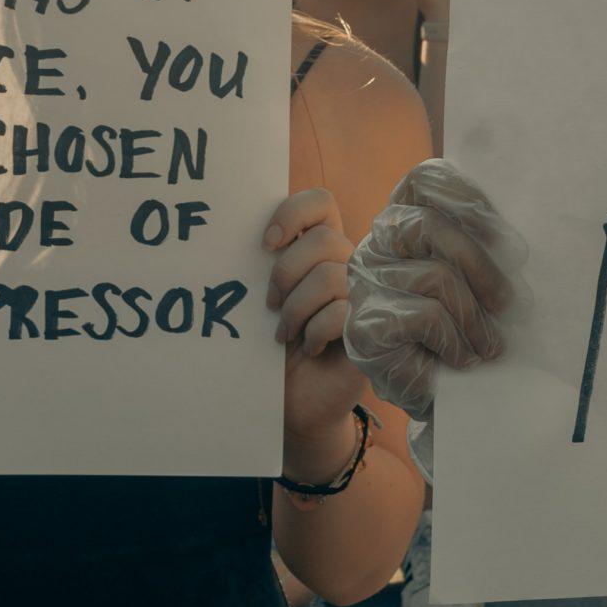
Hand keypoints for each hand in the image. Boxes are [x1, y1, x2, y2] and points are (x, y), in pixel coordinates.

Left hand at [265, 188, 363, 458]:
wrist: (296, 403)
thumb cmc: (275, 349)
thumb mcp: (265, 302)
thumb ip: (264, 268)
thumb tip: (234, 235)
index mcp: (321, 249)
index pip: (320, 202)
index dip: (293, 213)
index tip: (265, 244)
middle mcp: (349, 265)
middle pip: (324, 239)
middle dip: (286, 273)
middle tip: (269, 305)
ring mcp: (365, 295)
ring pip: (330, 276)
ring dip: (296, 309)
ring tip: (284, 335)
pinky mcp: (373, 327)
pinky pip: (342, 312)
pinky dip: (315, 332)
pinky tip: (310, 348)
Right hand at [345, 159, 525, 416]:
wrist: (444, 396)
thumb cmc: (468, 328)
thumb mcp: (481, 278)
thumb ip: (487, 244)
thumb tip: (515, 241)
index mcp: (404, 220)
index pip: (425, 180)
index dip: (466, 196)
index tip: (503, 237)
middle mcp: (375, 244)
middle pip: (431, 225)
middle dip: (481, 265)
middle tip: (511, 302)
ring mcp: (364, 284)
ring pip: (436, 278)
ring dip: (476, 319)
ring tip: (492, 346)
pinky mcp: (364, 326)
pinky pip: (425, 317)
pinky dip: (457, 343)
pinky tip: (465, 360)